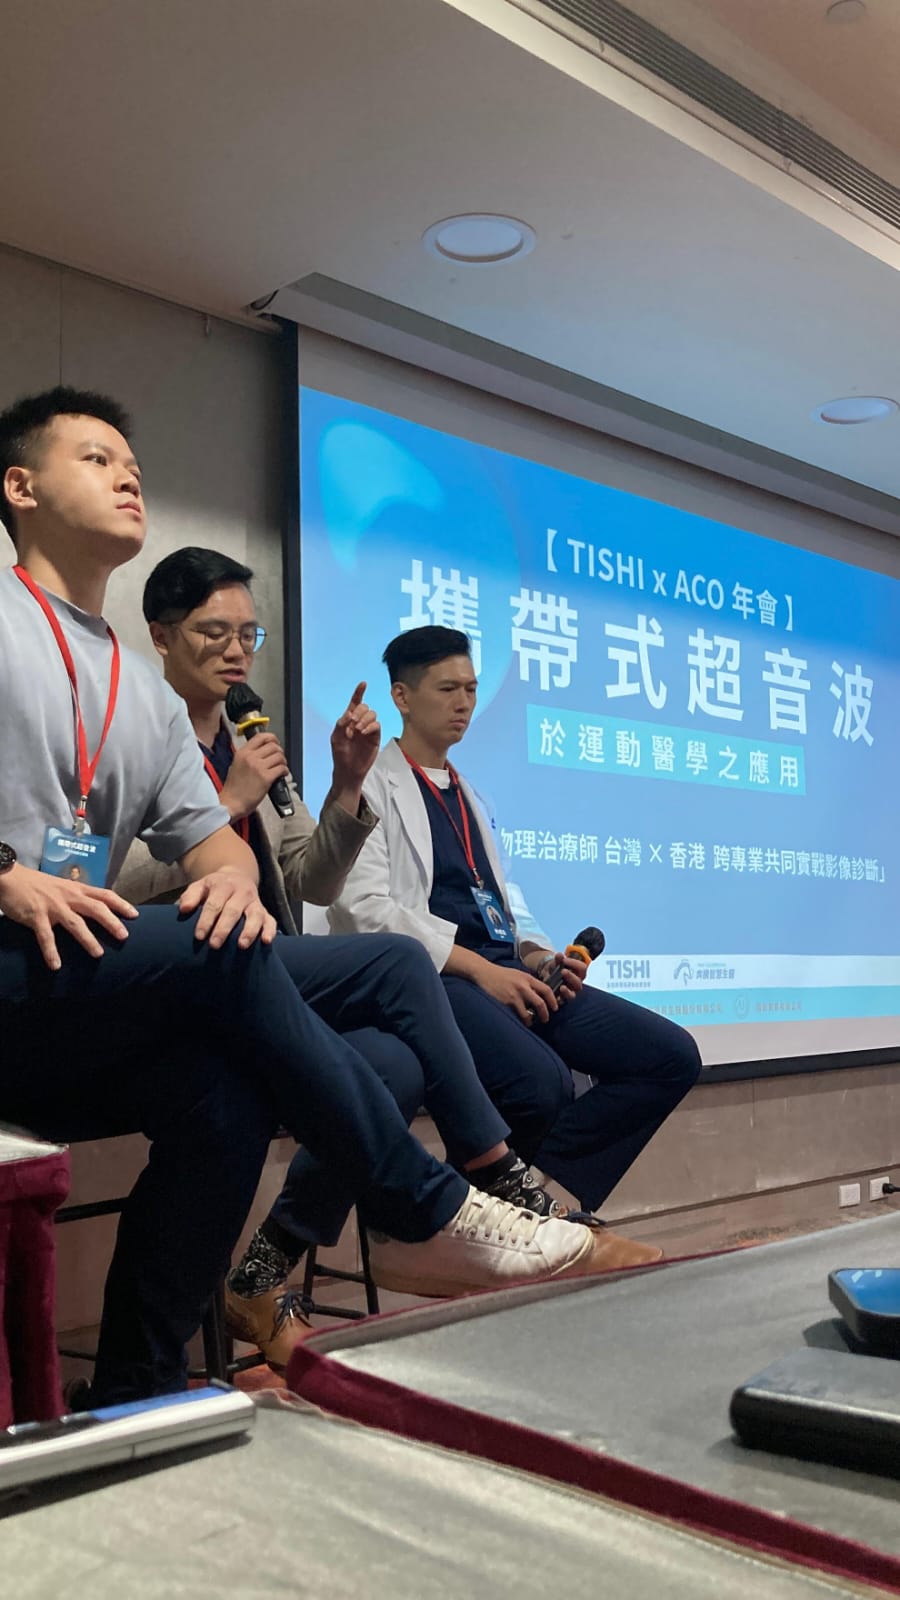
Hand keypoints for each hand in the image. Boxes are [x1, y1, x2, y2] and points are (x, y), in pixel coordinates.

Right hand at [0, 863, 137, 971]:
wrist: (9, 878)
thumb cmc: (36, 884)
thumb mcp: (61, 886)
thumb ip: (76, 897)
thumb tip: (92, 909)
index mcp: (76, 889)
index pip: (104, 894)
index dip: (120, 904)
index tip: (135, 914)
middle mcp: (68, 896)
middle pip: (96, 908)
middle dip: (111, 922)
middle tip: (124, 936)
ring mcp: (53, 906)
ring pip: (75, 923)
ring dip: (88, 939)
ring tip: (98, 954)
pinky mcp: (36, 916)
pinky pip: (46, 936)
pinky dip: (51, 951)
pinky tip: (56, 965)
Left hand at [178, 868, 276, 948]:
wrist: (237, 876)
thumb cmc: (214, 888)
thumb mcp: (200, 886)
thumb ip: (190, 896)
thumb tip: (183, 909)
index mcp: (223, 885)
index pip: (214, 903)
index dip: (206, 920)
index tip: (199, 936)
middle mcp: (241, 892)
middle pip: (233, 910)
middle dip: (223, 928)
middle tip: (214, 945)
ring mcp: (255, 901)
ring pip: (255, 915)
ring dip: (249, 930)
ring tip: (241, 945)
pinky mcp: (265, 910)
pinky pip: (271, 920)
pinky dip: (270, 930)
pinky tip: (266, 941)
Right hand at [219, 735, 287, 820]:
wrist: (231, 803)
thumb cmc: (233, 788)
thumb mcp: (236, 765)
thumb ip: (248, 756)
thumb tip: (263, 752)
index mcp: (242, 753)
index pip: (261, 737)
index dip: (272, 738)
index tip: (275, 743)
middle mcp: (250, 757)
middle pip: (273, 745)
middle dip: (279, 751)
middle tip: (279, 758)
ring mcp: (258, 767)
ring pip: (279, 756)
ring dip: (283, 761)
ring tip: (281, 767)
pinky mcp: (266, 778)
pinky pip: (282, 768)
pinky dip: (285, 771)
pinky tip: (282, 774)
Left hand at [330, 682, 380, 792]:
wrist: (348, 770)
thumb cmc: (340, 755)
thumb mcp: (335, 738)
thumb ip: (340, 723)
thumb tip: (349, 713)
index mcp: (349, 720)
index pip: (355, 702)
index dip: (359, 692)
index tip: (363, 683)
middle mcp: (359, 722)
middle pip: (364, 707)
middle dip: (359, 712)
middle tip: (352, 724)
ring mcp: (368, 729)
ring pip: (372, 714)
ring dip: (364, 719)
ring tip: (357, 730)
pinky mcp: (375, 737)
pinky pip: (376, 725)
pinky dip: (370, 726)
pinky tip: (363, 733)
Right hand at [473, 960, 558, 1026]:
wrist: (484, 973)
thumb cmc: (502, 975)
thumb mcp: (519, 974)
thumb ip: (530, 983)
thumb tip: (541, 995)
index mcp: (528, 979)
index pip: (546, 990)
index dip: (553, 1001)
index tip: (555, 1008)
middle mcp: (522, 987)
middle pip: (540, 1004)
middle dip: (545, 1015)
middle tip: (545, 1019)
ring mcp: (513, 996)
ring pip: (527, 1015)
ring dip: (530, 1021)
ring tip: (530, 1023)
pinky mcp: (504, 1003)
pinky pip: (514, 1016)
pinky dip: (518, 1020)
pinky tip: (518, 1021)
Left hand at [536, 951, 586, 1004]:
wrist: (549, 974)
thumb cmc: (557, 967)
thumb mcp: (557, 961)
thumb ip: (559, 958)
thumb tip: (559, 955)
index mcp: (579, 973)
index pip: (582, 968)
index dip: (575, 964)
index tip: (565, 960)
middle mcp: (576, 984)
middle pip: (578, 982)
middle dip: (571, 977)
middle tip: (563, 971)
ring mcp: (570, 993)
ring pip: (572, 995)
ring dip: (567, 991)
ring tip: (562, 987)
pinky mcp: (562, 1000)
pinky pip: (562, 1002)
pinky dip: (559, 1000)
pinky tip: (555, 997)